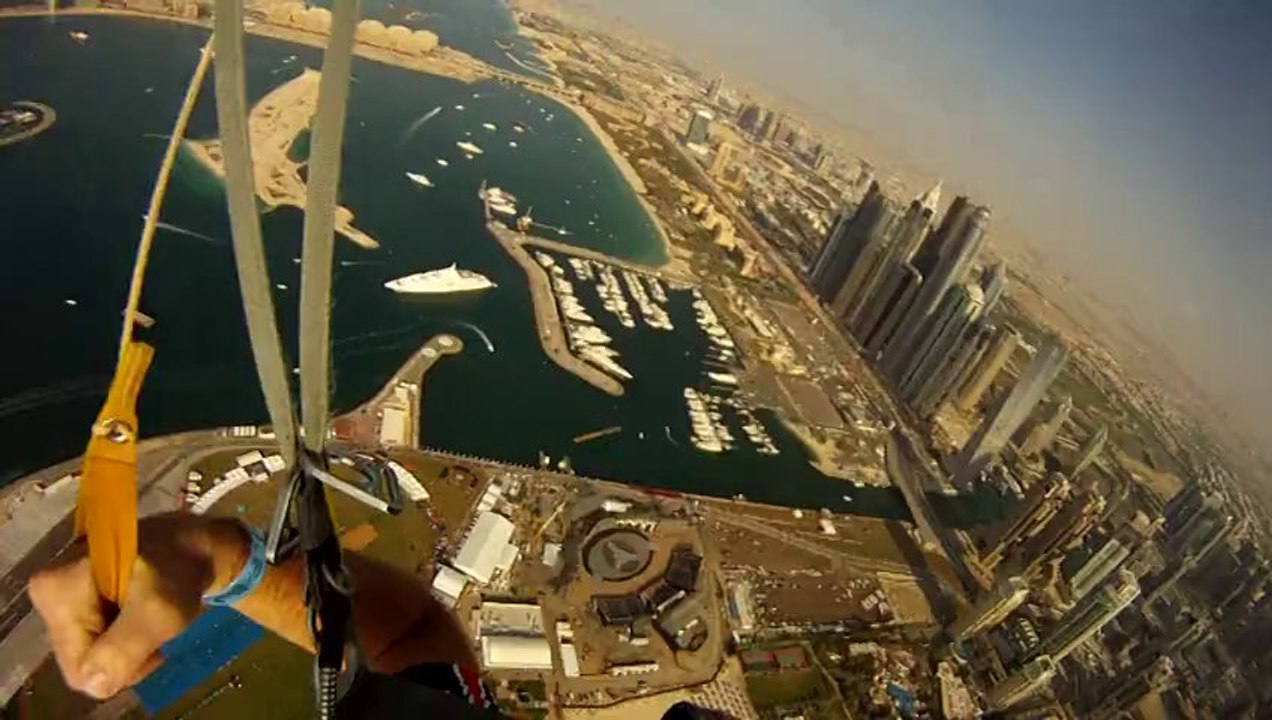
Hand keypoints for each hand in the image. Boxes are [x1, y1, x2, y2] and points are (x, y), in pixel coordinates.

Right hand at [28, 514, 248, 698]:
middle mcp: (48, 591)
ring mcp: (63, 596)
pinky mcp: (79, 599)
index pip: (79, 666)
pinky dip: (124, 635)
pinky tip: (141, 614)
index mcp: (55, 590)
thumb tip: (93, 683)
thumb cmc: (181, 569)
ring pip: (92, 652)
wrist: (196, 542)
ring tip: (151, 618)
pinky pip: (96, 639)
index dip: (121, 664)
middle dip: (123, 654)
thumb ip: (123, 649)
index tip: (154, 637)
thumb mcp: (159, 612)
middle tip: (155, 627)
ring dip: (127, 645)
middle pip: (83, 659)